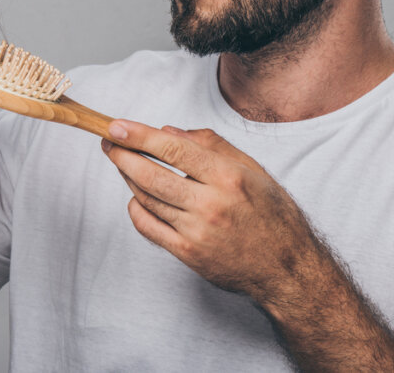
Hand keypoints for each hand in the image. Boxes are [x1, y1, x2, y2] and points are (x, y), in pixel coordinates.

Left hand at [101, 121, 322, 300]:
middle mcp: (210, 204)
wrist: (285, 266)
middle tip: (108, 143)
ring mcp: (196, 232)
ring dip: (128, 178)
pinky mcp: (188, 254)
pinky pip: (149, 227)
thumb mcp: (252, 168)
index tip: (116, 127)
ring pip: (146, 199)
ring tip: (122, 163)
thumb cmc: (272, 213)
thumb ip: (211, 144)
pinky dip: (136, 209)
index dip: (139, 136)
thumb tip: (169, 132)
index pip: (172, 149)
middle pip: (151, 175)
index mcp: (228, 177)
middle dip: (122, 156)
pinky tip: (136, 197)